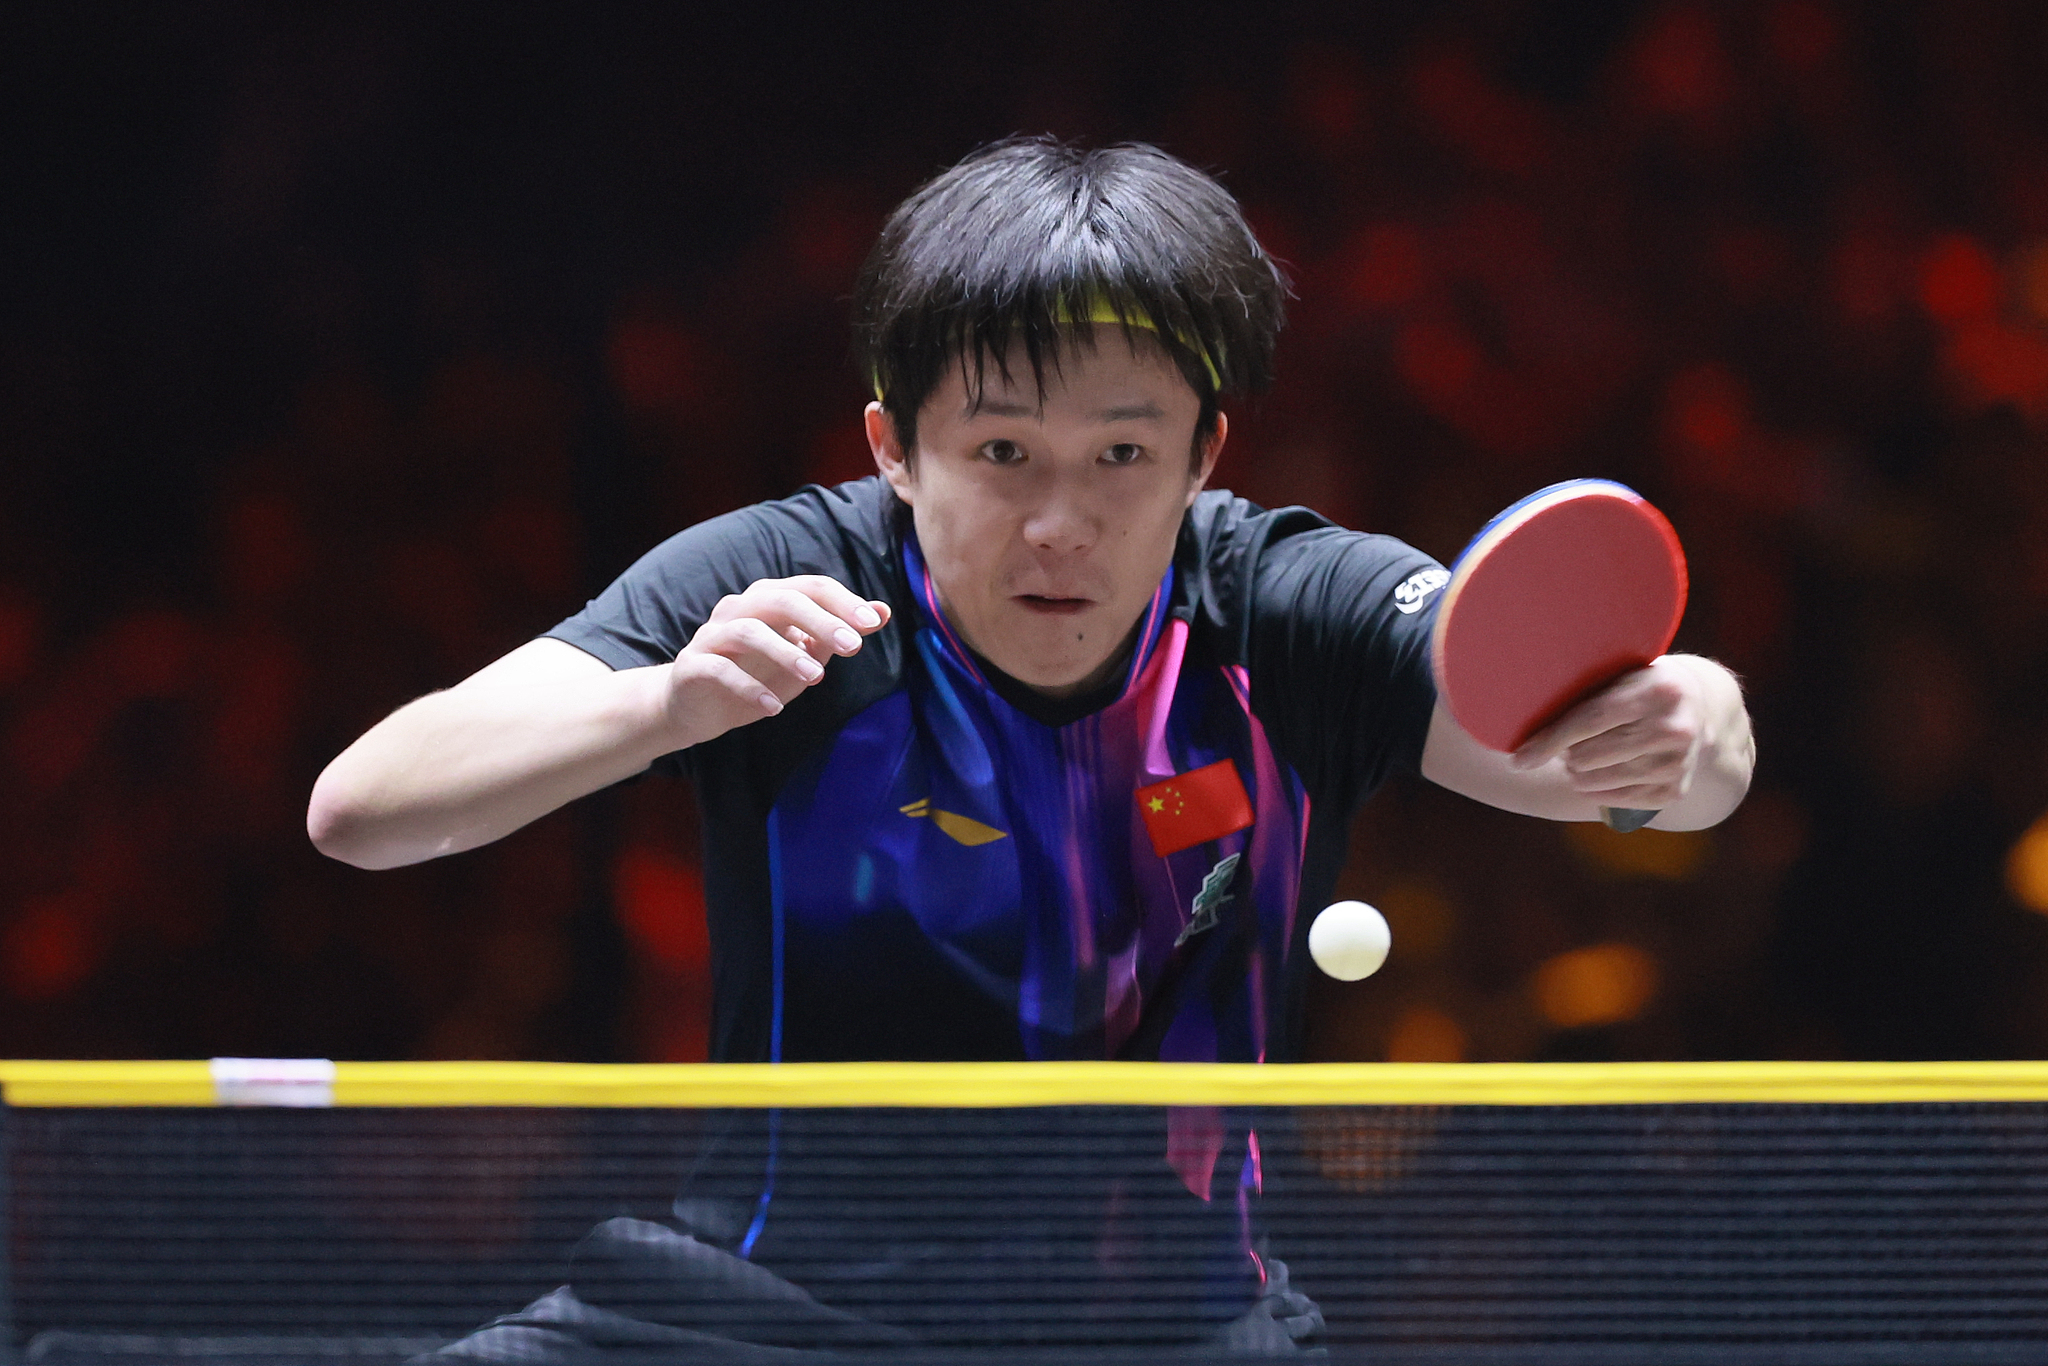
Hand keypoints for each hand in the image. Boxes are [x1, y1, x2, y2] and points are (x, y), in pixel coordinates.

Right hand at [664, 575, 890, 745]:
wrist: (696, 706)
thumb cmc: (756, 675)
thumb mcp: (804, 656)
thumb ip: (838, 634)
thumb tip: (882, 612)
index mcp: (769, 599)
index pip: (810, 587)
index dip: (842, 602)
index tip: (872, 623)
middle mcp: (740, 608)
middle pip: (781, 600)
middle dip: (821, 621)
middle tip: (853, 648)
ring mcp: (713, 635)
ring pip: (749, 630)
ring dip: (786, 653)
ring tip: (816, 678)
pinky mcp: (693, 665)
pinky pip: (720, 669)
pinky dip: (749, 687)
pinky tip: (773, 707)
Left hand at [1507, 655, 1709, 812]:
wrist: (1704, 710)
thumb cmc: (1639, 687)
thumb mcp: (1621, 675)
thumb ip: (1582, 692)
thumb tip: (1519, 724)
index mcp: (1658, 690)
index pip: (1590, 720)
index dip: (1550, 741)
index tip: (1519, 760)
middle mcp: (1675, 728)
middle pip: (1590, 756)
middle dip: (1567, 755)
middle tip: (1568, 748)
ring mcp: (1678, 763)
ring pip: (1599, 781)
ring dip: (1579, 774)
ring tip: (1580, 759)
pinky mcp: (1675, 790)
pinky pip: (1615, 800)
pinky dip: (1596, 791)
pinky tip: (1596, 775)